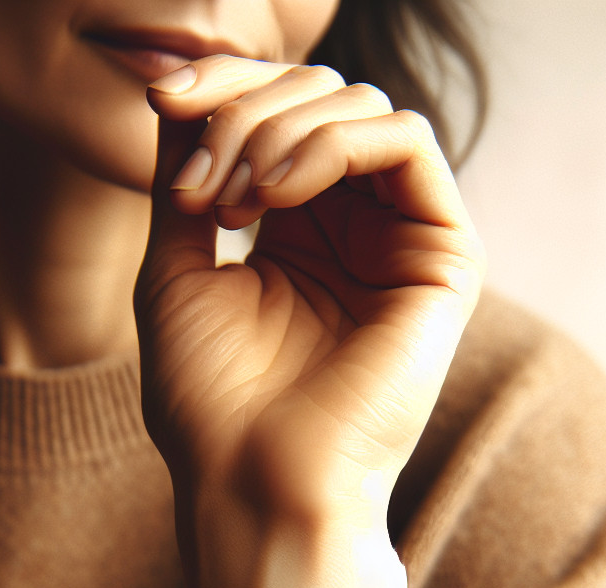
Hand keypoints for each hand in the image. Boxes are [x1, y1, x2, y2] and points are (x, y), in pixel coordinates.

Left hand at [138, 56, 484, 529]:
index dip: (222, 85)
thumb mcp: (175, 267)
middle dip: (242, 110)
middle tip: (196, 184)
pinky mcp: (444, 256)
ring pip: (359, 106)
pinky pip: (406, 142)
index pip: (275, 109)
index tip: (161, 98)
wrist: (253, 484)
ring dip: (278, 129)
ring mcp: (401, 237)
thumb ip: (187, 173)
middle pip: (317, 94)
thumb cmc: (210, 401)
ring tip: (231, 201)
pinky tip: (277, 195)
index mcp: (296, 227)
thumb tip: (179, 88)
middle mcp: (355, 224)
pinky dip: (332, 144)